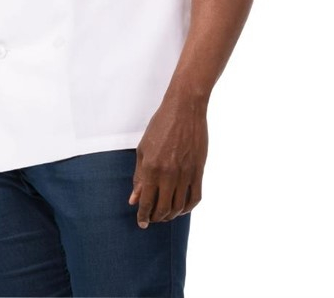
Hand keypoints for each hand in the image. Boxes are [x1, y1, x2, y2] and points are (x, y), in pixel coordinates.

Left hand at [128, 100, 208, 227]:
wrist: (185, 109)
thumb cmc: (161, 125)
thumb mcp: (143, 148)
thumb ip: (139, 175)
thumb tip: (134, 199)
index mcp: (151, 168)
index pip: (146, 202)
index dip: (143, 216)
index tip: (141, 223)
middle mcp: (168, 174)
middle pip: (163, 208)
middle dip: (156, 218)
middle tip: (153, 219)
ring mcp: (185, 173)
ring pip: (179, 206)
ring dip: (171, 215)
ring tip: (165, 214)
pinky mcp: (199, 171)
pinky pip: (195, 198)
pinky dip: (188, 208)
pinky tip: (181, 208)